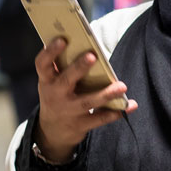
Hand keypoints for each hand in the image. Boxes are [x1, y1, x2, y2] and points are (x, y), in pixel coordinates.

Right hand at [34, 36, 136, 160]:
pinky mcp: (80, 125)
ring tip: (122, 86)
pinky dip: (114, 113)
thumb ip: (63, 66)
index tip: (62, 39)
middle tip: (93, 56)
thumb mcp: (52, 82)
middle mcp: (55, 95)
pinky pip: (99, 119)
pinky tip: (128, 106)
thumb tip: (81, 41)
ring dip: (105, 94)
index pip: (42, 64)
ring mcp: (68, 111)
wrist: (52, 130)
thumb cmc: (57, 95)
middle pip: (66, 80)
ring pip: (87, 102)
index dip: (50, 51)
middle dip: (79, 68)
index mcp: (47, 80)